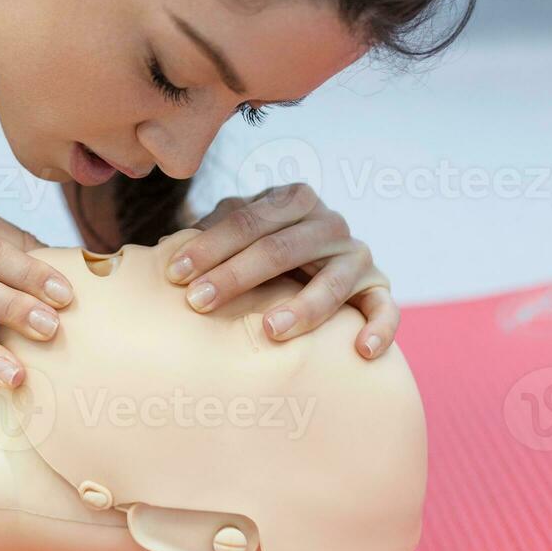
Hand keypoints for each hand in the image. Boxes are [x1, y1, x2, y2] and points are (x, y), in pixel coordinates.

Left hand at [163, 183, 397, 358]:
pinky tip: (362, 351)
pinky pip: (385, 309)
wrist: (313, 263)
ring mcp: (357, 255)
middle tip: (198, 302)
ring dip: (302, 308)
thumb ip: (209, 233)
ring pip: (332, 281)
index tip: (176, 274)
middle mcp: (329, 222)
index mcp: (292, 199)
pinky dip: (380, 329)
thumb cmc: (259, 249)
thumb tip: (166, 250)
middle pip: (280, 248)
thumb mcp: (237, 231)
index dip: (209, 246)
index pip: (246, 220)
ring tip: (270, 330)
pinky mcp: (378, 287)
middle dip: (236, 276)